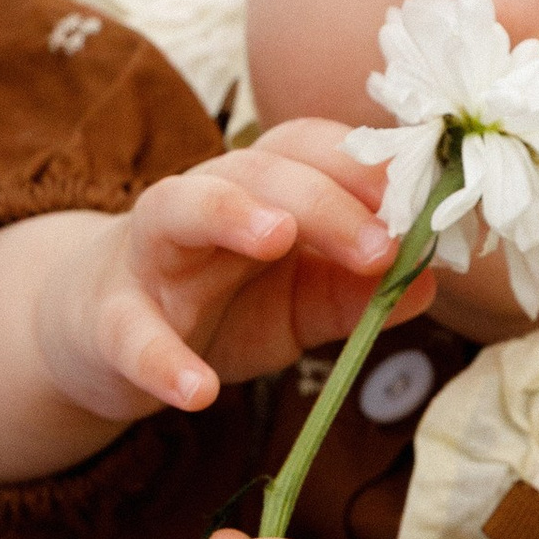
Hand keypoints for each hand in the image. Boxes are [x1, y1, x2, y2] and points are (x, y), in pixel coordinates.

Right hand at [0, 126, 422, 483]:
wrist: (107, 337)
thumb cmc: (222, 303)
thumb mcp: (303, 302)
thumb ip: (359, 293)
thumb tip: (431, 282)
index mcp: (260, 187)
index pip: (310, 148)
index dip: (364, 165)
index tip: (421, 197)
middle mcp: (203, 199)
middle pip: (259, 170)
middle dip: (323, 200)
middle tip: (379, 245)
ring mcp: (149, 253)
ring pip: (179, 208)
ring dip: (229, 213)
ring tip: (276, 238)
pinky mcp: (109, 317)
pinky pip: (129, 331)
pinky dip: (161, 360)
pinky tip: (197, 391)